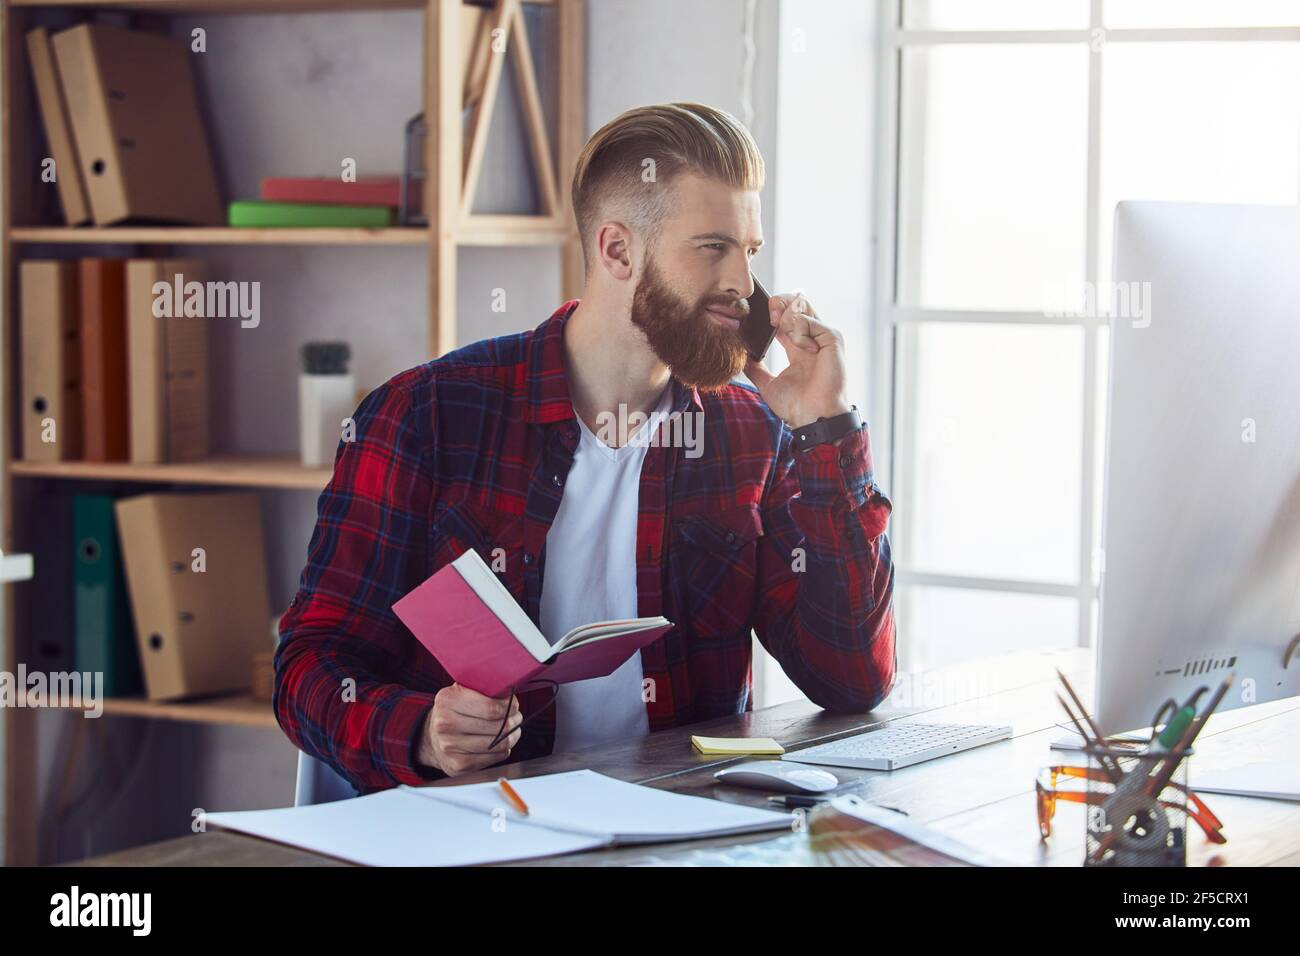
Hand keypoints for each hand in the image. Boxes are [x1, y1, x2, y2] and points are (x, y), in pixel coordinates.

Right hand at [416, 683, 520, 776]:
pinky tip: (500, 744)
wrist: (432, 738)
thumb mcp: (462, 691)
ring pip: (498, 744)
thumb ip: (483, 687)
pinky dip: (503, 750)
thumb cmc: (455, 711)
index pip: (491, 708)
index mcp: (448, 700)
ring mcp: (450, 746)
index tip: (514, 705)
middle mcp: (445, 724)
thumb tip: (510, 689)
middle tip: (516, 718)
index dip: (510, 707)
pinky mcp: (458, 765)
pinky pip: (494, 758)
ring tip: (512, 730)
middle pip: (497, 727)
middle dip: (513, 721)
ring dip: (512, 736)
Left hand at [744, 292, 850, 426]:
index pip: (785, 317)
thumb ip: (756, 370)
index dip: (771, 311)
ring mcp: (822, 337)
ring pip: (802, 304)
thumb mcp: (768, 385)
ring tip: (783, 333)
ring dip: (786, 315)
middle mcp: (812, 339)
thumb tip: (741, 358)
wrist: (812, 417)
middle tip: (769, 318)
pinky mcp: (832, 339)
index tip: (757, 318)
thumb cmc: (796, 406)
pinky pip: (810, 320)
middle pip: (795, 303)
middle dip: (779, 303)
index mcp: (798, 347)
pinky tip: (802, 348)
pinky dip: (800, 330)